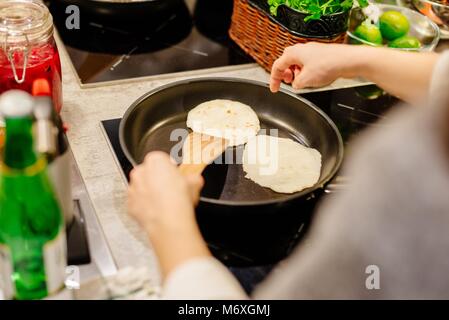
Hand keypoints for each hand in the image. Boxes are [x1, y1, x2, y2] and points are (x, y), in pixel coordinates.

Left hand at [127, 151, 210, 277]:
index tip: (175, 176)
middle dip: (159, 180)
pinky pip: (138, 203)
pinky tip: (158, 211)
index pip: (162, 160)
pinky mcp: (130, 205)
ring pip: (142, 188)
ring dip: (151, 193)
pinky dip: (145, 206)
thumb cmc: (179, 199)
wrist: (169, 221)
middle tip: (172, 190)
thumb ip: (193, 178)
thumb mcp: (194, 183)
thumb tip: (195, 180)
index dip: (170, 169)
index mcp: (155, 160)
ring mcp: (133, 188)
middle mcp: (140, 172)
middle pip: (149, 173)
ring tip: (165, 202)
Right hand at [270, 42, 358, 91]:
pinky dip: (307, 72)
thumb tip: (295, 84)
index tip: (274, 88)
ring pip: (298, 63)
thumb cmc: (328, 65)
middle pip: (287, 62)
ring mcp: (313, 51)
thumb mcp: (305, 80)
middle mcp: (302, 49)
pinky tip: (313, 79)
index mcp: (294, 53)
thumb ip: (295, 84)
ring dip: (296, 73)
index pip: (277, 66)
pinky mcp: (322, 55)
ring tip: (301, 82)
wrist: (347, 61)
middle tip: (288, 82)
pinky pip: (309, 64)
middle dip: (285, 73)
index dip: (274, 79)